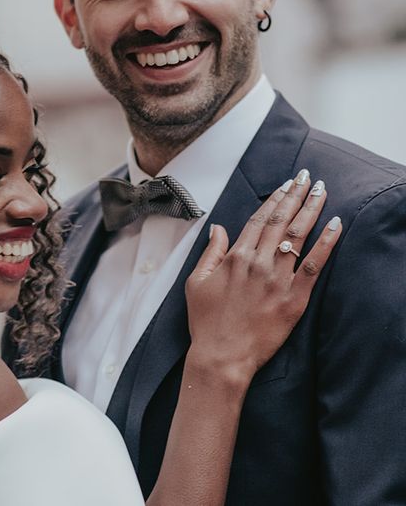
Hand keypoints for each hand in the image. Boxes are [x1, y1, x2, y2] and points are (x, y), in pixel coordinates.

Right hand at [184, 170, 341, 384]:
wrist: (222, 356)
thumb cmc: (206, 320)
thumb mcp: (196, 281)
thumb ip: (211, 252)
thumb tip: (219, 228)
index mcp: (235, 257)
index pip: (259, 219)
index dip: (274, 199)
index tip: (286, 184)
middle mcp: (258, 263)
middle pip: (281, 221)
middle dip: (296, 195)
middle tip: (308, 177)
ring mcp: (278, 280)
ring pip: (298, 236)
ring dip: (312, 210)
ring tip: (322, 191)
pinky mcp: (294, 299)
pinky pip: (315, 266)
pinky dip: (326, 243)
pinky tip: (336, 225)